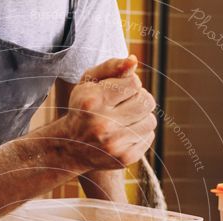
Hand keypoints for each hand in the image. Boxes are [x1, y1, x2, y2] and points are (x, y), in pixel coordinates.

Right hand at [63, 55, 156, 169]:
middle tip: (124, 104)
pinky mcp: (125, 158)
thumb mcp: (88, 82)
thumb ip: (111, 67)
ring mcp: (115, 144)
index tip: (119, 90)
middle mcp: (103, 125)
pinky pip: (149, 137)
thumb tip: (134, 60)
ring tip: (125, 119)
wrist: (71, 147)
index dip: (130, 84)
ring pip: (151, 120)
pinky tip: (124, 133)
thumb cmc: (83, 108)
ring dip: (141, 117)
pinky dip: (140, 133)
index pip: (134, 83)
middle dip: (139, 99)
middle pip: (147, 101)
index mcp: (93, 102)